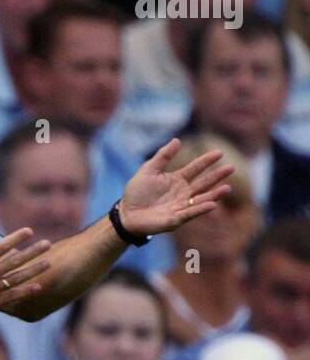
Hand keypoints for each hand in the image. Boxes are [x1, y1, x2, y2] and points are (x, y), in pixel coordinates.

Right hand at [0, 214, 50, 321]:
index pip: (2, 246)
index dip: (17, 238)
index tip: (29, 231)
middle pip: (16, 260)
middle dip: (33, 251)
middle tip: (47, 244)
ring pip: (18, 278)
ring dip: (34, 270)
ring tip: (48, 263)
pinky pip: (12, 297)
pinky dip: (25, 292)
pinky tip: (38, 286)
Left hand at [119, 138, 233, 237]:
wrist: (126, 213)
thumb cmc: (136, 192)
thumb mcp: (149, 169)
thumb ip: (163, 156)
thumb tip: (177, 140)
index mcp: (177, 180)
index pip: (195, 168)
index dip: (207, 161)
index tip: (219, 153)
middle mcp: (182, 193)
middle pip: (203, 183)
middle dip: (217, 176)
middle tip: (232, 167)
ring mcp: (181, 206)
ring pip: (201, 199)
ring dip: (214, 194)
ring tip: (227, 188)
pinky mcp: (176, 220)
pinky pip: (190, 213)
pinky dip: (201, 209)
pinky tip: (212, 204)